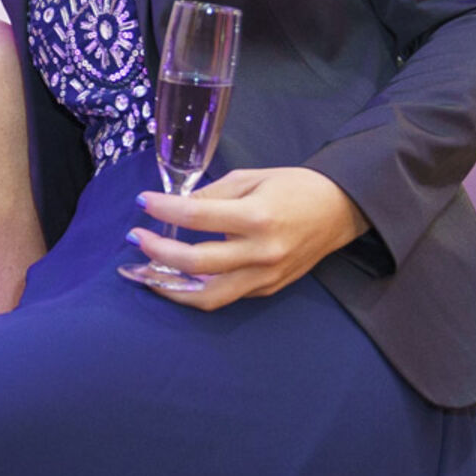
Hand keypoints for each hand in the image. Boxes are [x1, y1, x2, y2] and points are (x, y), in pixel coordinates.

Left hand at [131, 166, 369, 310]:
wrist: (339, 210)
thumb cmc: (292, 187)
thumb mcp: (250, 178)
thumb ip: (211, 195)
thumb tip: (174, 206)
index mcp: (257, 217)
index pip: (197, 216)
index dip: (163, 209)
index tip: (142, 201)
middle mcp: (262, 252)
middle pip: (196, 264)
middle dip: (157, 252)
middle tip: (135, 238)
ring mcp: (266, 276)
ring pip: (208, 296)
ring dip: (170, 286)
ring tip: (144, 271)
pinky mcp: (268, 288)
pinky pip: (225, 296)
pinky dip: (196, 290)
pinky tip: (176, 277)